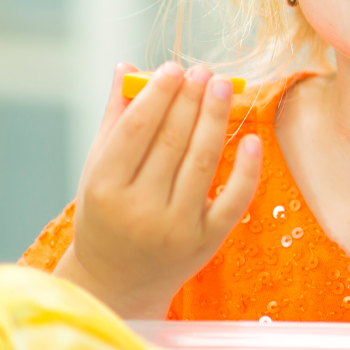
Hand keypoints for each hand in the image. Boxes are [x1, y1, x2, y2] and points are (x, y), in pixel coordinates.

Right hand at [52, 62, 261, 317]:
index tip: (174, 68)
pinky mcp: (206, 242)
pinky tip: (252, 138)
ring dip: (216, 119)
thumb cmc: (105, 215)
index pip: (136, 130)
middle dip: (191, 100)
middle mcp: (139, 210)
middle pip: (172, 142)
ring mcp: (175, 228)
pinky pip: (233, 200)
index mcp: (105, 188)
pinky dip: (247, 169)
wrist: (117, 282)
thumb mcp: (97, 170)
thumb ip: (115, 119)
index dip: (158, 95)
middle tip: (205, 71)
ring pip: (203, 162)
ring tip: (224, 86)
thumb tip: (127, 67)